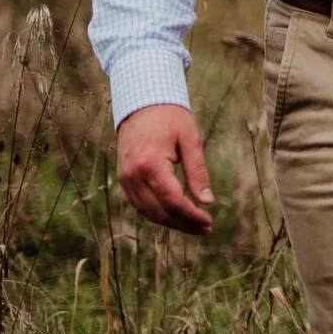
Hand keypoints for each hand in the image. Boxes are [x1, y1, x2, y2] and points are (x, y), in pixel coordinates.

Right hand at [116, 104, 213, 233]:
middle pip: (159, 211)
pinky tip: (175, 216)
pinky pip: (139, 204)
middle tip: (206, 229)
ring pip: (147, 212)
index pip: (173, 200)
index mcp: (150, 164)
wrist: (141, 104)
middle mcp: (133, 175)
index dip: (191, 216)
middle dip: (183, 224)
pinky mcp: (123, 179)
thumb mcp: (190, 139)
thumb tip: (207, 202)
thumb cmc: (170, 118)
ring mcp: (125, 178)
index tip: (209, 222)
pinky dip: (157, 214)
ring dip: (171, 222)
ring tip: (194, 226)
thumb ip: (198, 171)